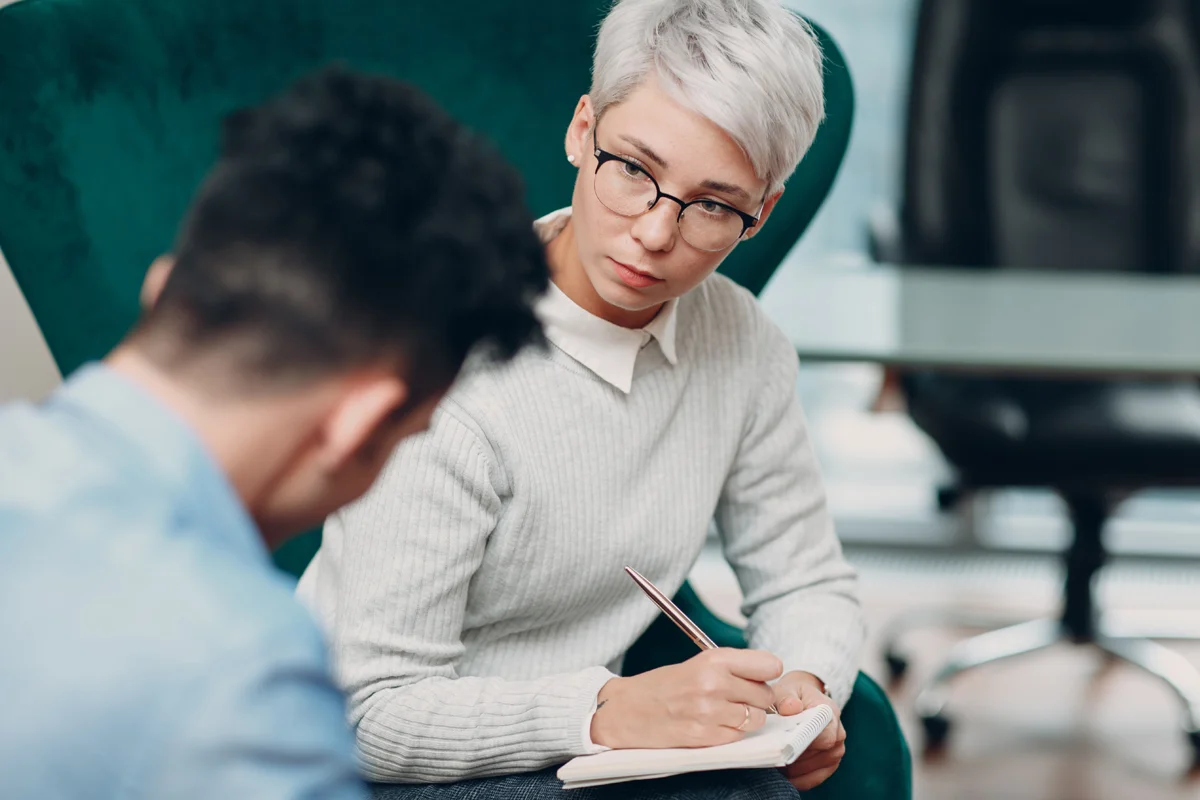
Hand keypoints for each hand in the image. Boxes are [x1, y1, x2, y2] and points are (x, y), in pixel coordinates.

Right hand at [590, 648, 782, 748]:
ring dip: (745, 718)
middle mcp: (715, 683)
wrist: (626, 711)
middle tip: (737, 698)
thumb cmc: (661, 687)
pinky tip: (712, 725)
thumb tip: (770, 677)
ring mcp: (710, 712)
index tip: (760, 678)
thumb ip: (733, 669)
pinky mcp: (705, 736)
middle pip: (766, 695)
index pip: (770, 665)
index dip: (767, 674)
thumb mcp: (698, 664)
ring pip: (756, 719)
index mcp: (714, 659)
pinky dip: (730, 734)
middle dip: (757, 699)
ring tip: (722, 712)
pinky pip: (738, 737)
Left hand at [774, 671, 845, 790]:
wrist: (800, 699)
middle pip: (821, 754)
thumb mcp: (786, 689)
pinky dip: (799, 779)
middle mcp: (838, 731)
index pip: (825, 735)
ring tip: (775, 763)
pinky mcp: (830, 763)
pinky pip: (816, 778)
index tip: (784, 746)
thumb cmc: (791, 695)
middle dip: (796, 757)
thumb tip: (791, 707)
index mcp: (829, 711)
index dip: (804, 744)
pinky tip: (784, 775)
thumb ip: (786, 697)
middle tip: (773, 757)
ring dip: (795, 770)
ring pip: (817, 769)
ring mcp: (836, 749)